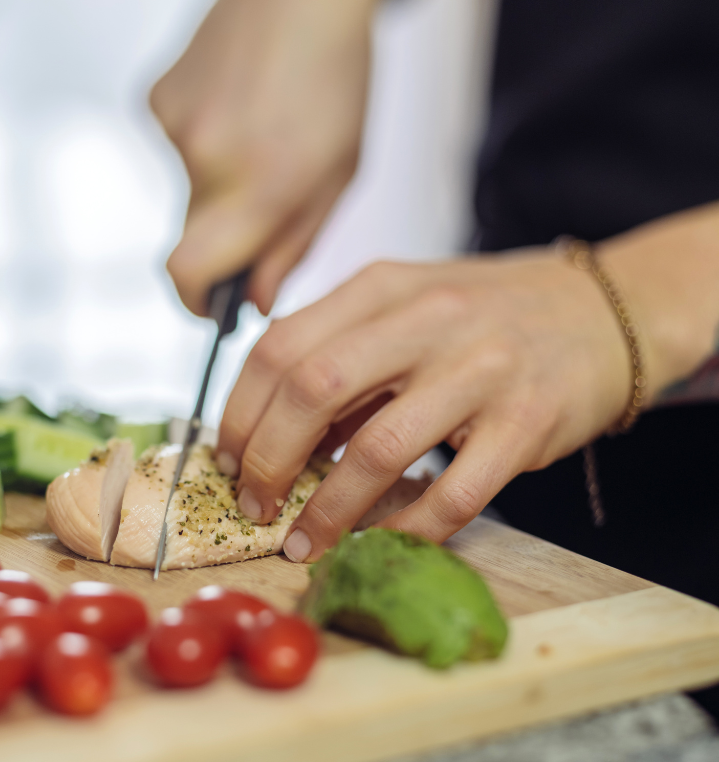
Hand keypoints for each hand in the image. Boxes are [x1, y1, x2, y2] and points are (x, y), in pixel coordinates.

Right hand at [151, 0, 389, 315]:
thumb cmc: (334, 79)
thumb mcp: (337, 176)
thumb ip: (292, 248)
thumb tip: (253, 301)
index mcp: (263, 186)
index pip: (190, 274)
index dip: (197, 302)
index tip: (214, 307)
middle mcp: (208, 161)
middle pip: (190, 238)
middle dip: (222, 240)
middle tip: (262, 205)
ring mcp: (174, 129)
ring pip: (189, 193)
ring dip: (220, 185)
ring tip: (260, 137)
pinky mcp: (156, 102)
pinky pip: (179, 151)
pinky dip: (207, 145)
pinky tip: (238, 110)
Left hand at [216, 250, 638, 559]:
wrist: (603, 310)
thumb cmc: (485, 315)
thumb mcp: (405, 308)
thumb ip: (341, 356)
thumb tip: (274, 437)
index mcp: (381, 287)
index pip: (278, 346)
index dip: (240, 413)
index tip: (228, 459)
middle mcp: (426, 319)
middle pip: (311, 389)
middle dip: (266, 460)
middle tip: (253, 504)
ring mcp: (480, 370)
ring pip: (377, 450)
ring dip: (327, 510)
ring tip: (301, 543)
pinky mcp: (527, 424)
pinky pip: (453, 494)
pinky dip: (405, 529)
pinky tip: (380, 543)